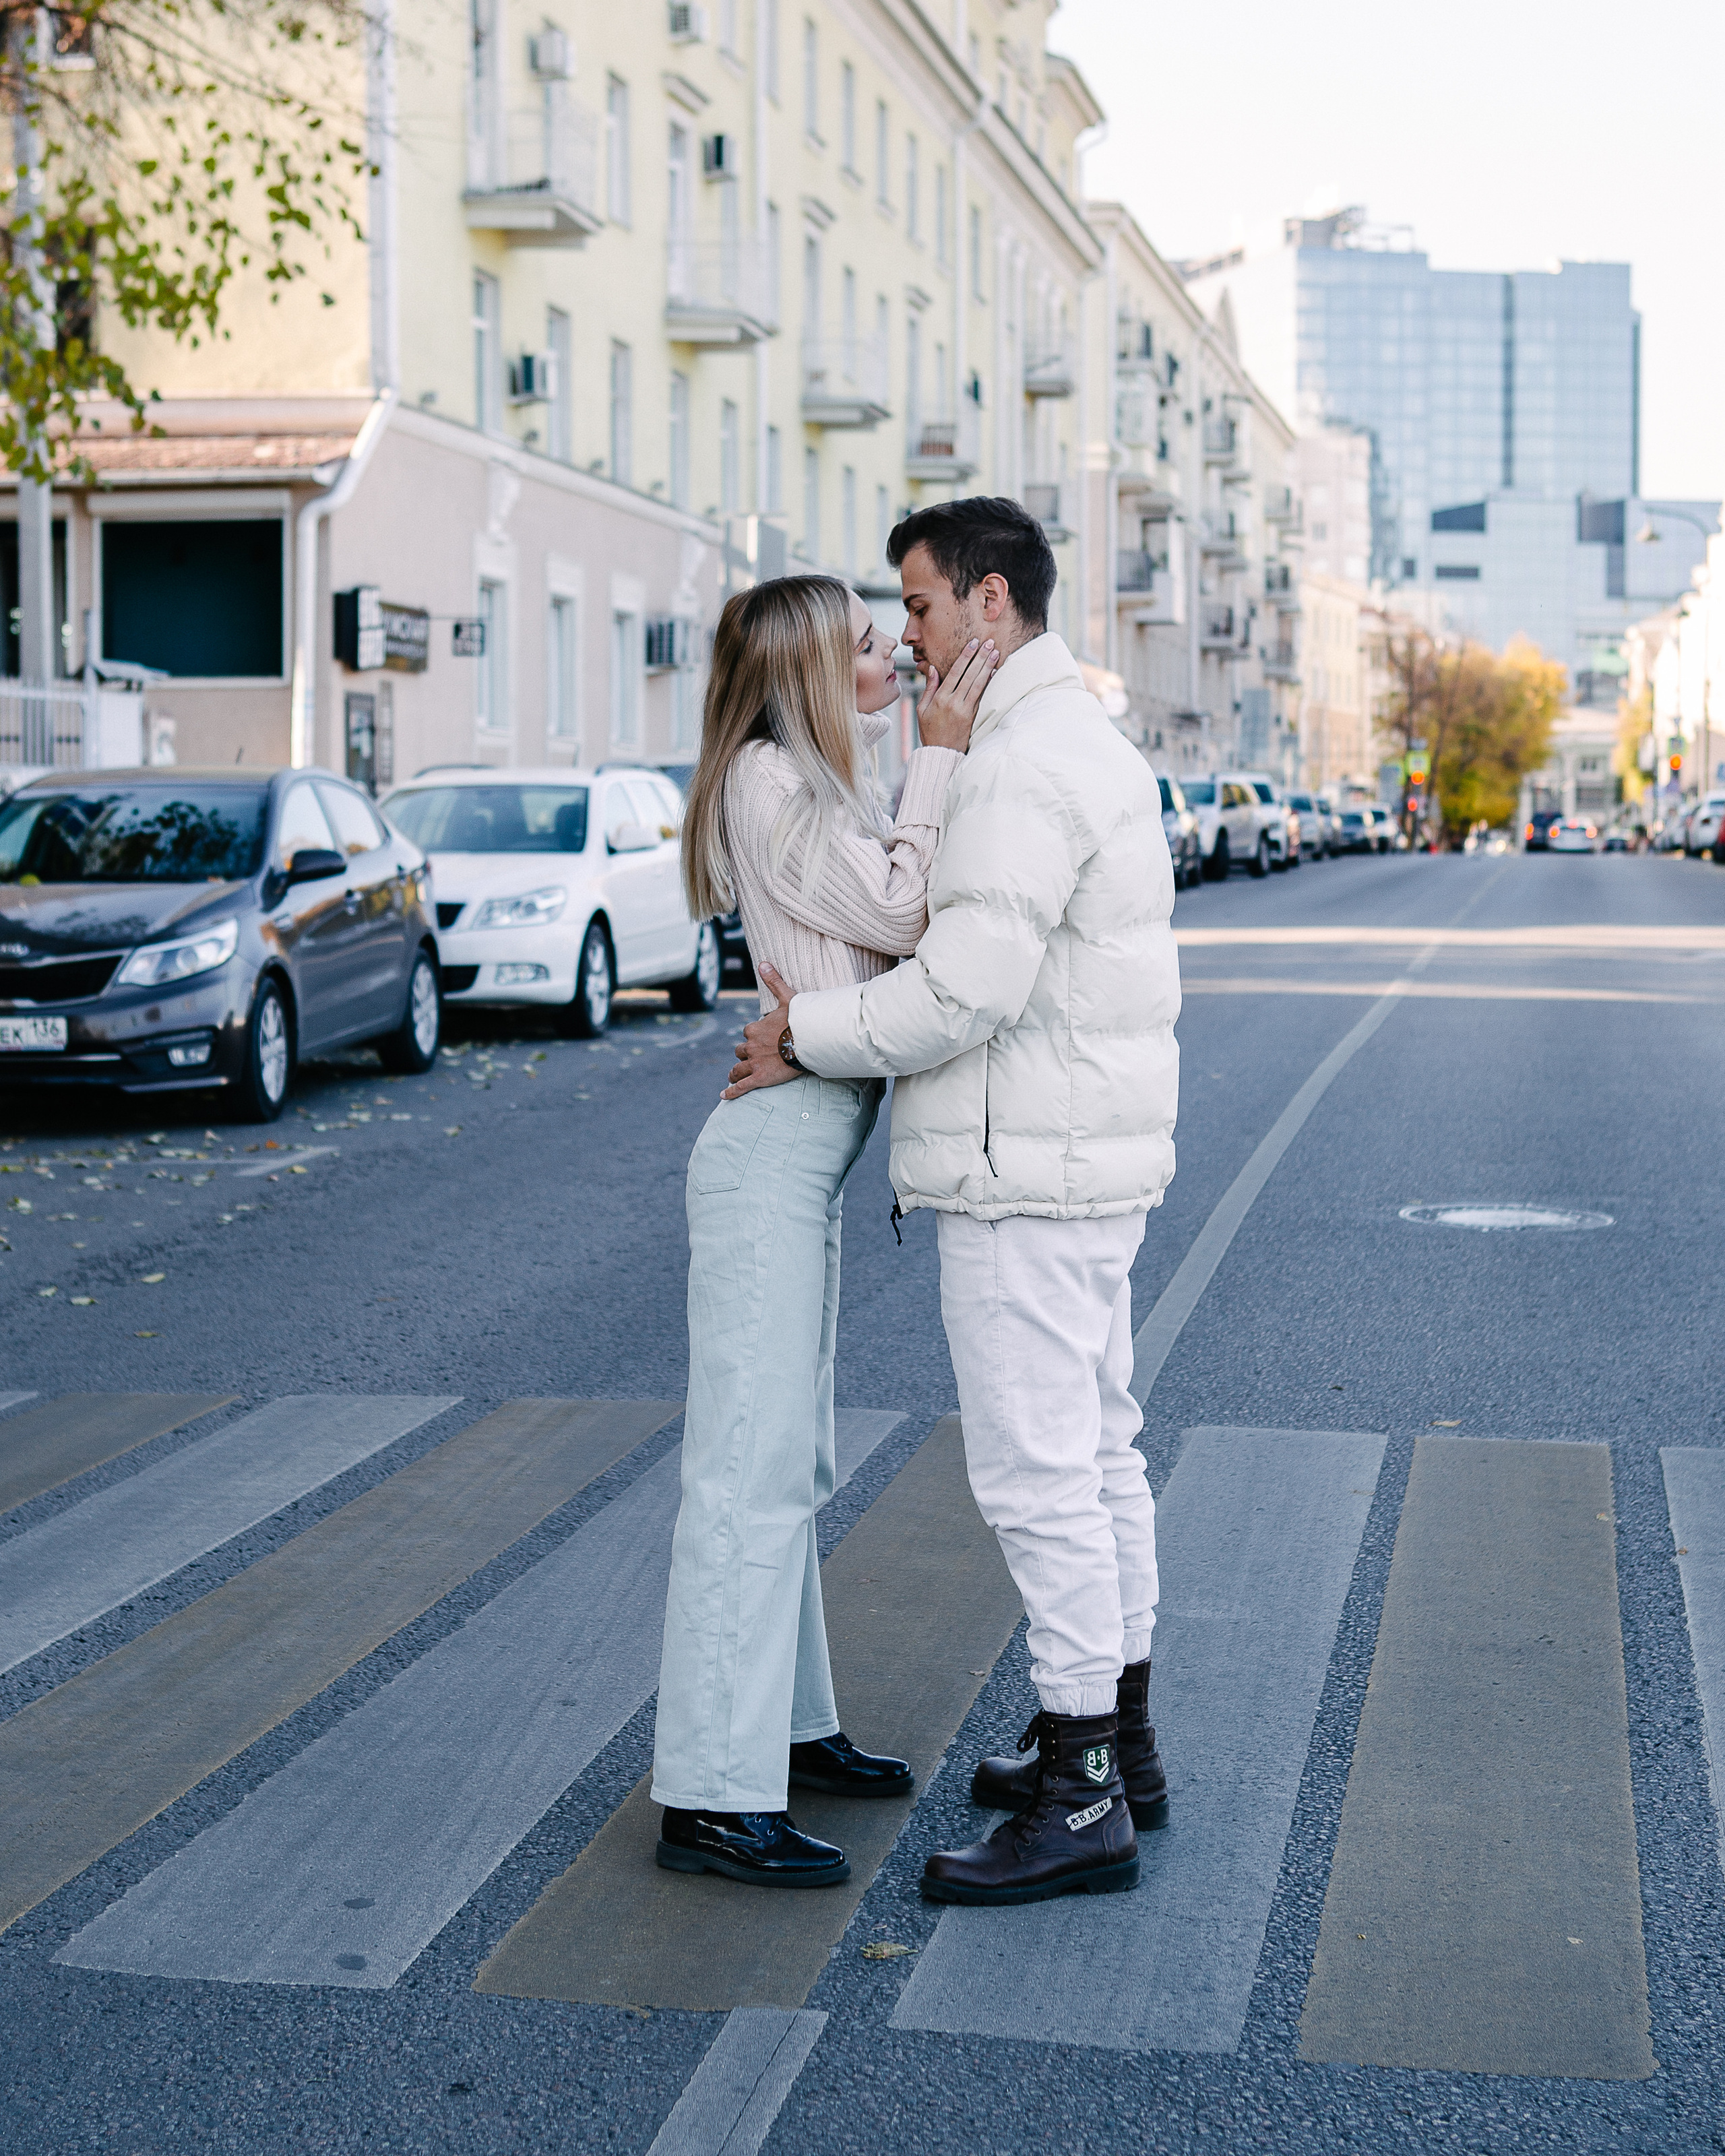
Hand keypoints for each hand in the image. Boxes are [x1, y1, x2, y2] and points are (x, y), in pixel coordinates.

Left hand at [723, 961, 801, 1097]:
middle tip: (755, 1057)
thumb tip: (763, 963)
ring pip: (738, 1068)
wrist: (810, 1042)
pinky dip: (731, 1091)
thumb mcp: (787, 997)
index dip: (754, 1035)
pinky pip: (741, 1086)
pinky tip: (724, 1095)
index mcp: (755, 1028)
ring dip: (735, 1071)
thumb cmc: (800, 1020)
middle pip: (741, 1051)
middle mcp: (750, 1046)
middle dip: (745, 1054)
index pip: (748, 1032)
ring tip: (734, 1076)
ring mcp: (754, 1063)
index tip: (763, 1038)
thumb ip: (773, 981)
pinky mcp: (759, 1078)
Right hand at [915, 637, 998, 752]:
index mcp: (940, 699)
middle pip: (969, 675)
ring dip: (987, 667)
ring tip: (995, 653)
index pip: (955, 672)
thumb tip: (933, 668)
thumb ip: (929, 688)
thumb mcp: (922, 710)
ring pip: (978, 684)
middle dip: (980, 657)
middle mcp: (953, 703)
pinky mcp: (973, 717)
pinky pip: (982, 697)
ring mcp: (965, 711)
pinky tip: (994, 672)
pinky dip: (988, 683)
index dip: (965, 656)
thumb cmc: (929, 731)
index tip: (973, 643)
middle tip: (989, 642)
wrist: (941, 754)